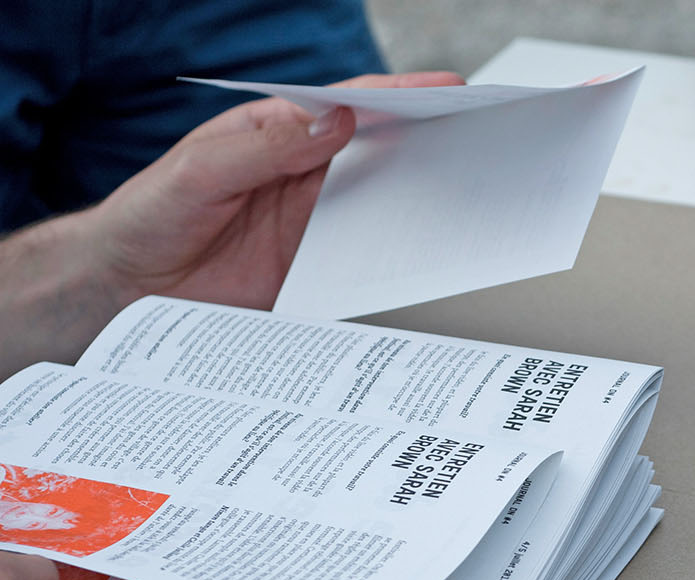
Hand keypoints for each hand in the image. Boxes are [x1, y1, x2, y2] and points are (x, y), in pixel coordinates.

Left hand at [87, 71, 463, 312]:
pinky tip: (424, 257)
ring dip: (421, 203)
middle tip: (480, 137)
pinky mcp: (315, 269)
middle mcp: (306, 173)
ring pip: (382, 204)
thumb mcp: (203, 169)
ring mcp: (314, 221)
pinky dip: (395, 258)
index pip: (349, 104)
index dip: (400, 95)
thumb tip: (340, 122)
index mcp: (280, 132)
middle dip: (430, 142)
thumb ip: (270, 148)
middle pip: (380, 151)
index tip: (447, 90)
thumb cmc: (151, 213)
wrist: (128, 289)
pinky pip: (364, 260)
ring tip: (468, 197)